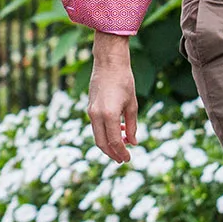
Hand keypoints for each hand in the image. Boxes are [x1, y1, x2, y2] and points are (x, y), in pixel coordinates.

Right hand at [86, 34, 139, 163]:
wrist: (109, 62)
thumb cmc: (124, 81)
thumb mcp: (132, 105)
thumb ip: (132, 125)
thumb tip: (133, 142)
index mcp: (109, 114)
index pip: (115, 141)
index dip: (122, 152)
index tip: (128, 159)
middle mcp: (96, 115)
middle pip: (101, 143)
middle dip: (112, 153)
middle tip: (122, 159)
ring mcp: (91, 111)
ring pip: (97, 135)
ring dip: (108, 143)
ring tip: (122, 146)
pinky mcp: (90, 107)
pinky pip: (96, 126)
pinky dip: (105, 132)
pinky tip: (118, 130)